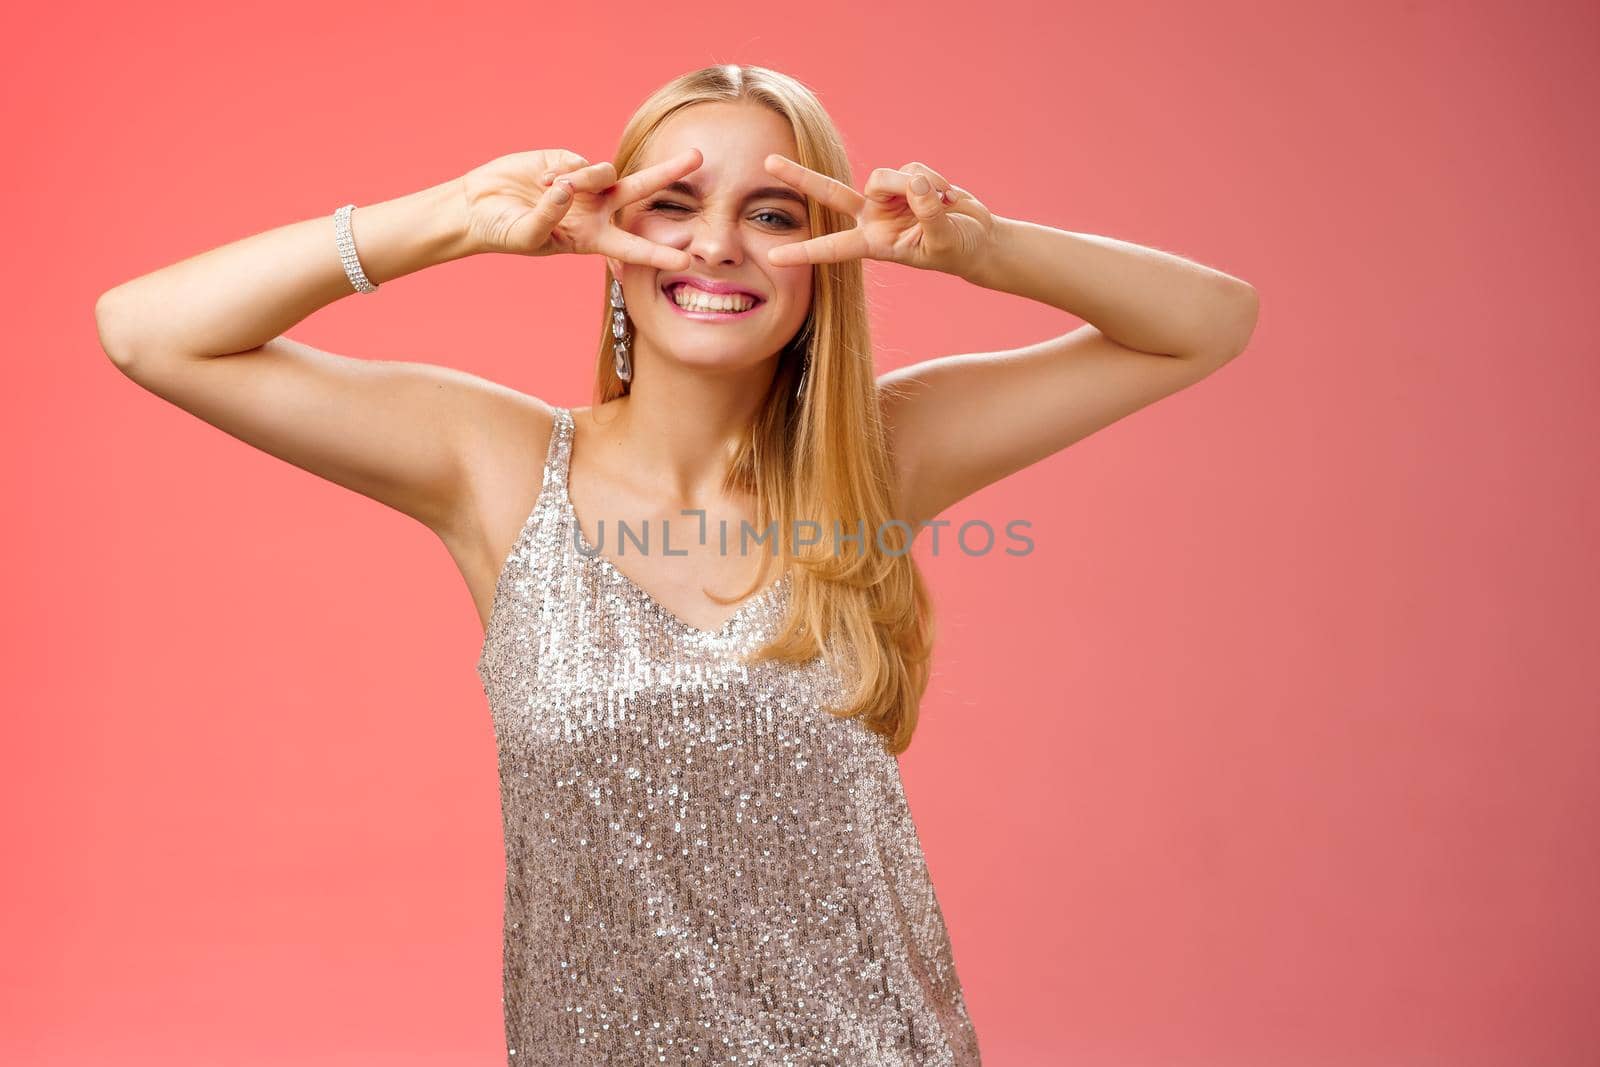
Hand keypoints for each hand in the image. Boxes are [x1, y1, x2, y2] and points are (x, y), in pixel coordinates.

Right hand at [459, 148, 698, 269]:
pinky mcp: (566, 160)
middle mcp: (595, 209)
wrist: (477, 207)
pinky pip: (578, 161)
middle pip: (640, 190)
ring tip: (549, 189)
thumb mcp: (526, 235)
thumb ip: (548, 217)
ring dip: (582, 180)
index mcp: (591, 238)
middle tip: (699, 158)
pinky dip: (560, 171)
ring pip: (604, 173)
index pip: (632, 247)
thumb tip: (566, 189)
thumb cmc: (502, 231)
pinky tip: (539, 179)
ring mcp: (583, 183)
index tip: (686, 259)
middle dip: (669, 173)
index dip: (658, 252)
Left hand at [762, 156, 996, 277]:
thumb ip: (928, 213)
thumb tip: (913, 182)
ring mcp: (887, 198)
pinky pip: (911, 168)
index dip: (804, 252)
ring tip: (943, 203)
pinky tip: (947, 195)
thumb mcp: (944, 240)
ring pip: (883, 176)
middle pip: (830, 194)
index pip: (834, 248)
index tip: (772, 257)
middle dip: (800, 178)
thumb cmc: (957, 248)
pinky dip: (934, 180)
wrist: (975, 238)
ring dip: (915, 185)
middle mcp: (873, 218)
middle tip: (767, 163)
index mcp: (875, 244)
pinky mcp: (904, 180)